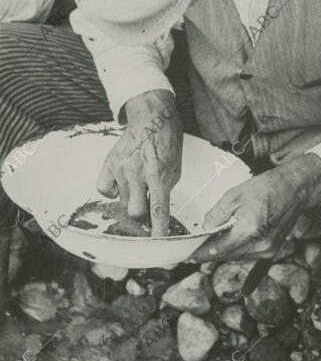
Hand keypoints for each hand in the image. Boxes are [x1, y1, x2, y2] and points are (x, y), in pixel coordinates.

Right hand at [96, 90, 182, 235]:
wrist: (152, 118)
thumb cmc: (167, 144)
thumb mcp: (174, 170)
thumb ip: (164, 191)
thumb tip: (154, 212)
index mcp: (158, 174)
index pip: (158, 209)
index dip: (158, 229)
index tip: (158, 243)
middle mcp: (138, 172)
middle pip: (134, 211)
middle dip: (142, 216)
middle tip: (148, 208)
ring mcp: (121, 168)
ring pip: (121, 202)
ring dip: (131, 201)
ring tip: (140, 186)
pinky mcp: (109, 163)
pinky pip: (105, 189)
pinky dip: (113, 192)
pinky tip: (123, 183)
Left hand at [189, 154, 320, 261]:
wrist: (295, 188)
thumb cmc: (267, 187)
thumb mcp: (234, 195)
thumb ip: (216, 215)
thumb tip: (205, 230)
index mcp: (249, 229)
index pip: (218, 249)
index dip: (201, 253)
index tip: (187, 256)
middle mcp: (260, 245)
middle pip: (227, 256)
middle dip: (210, 253)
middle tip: (194, 249)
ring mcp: (268, 250)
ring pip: (237, 256)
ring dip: (223, 251)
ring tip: (210, 243)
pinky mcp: (272, 250)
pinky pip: (247, 254)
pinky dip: (236, 249)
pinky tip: (229, 240)